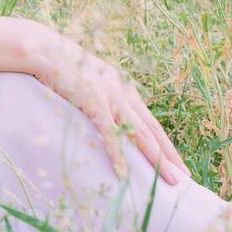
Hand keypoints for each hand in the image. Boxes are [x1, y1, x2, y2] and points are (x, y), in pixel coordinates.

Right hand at [22, 24, 189, 185]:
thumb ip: (103, 96)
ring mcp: (111, 99)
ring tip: (170, 180)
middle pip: (153, 131)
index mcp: (125, 90)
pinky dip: (118, 155)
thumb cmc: (64, 66)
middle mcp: (124, 94)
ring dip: (157, 160)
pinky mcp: (95, 103)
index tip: (177, 163)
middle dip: (170, 156)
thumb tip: (104, 115)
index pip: (151, 123)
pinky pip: (110, 134)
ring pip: (140, 135)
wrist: (46, 50)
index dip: (166, 144)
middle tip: (185, 179)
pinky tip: (124, 173)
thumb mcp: (91, 81)